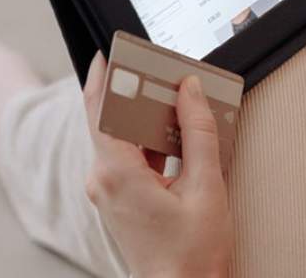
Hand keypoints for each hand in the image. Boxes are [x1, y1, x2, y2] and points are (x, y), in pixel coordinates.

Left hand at [82, 53, 231, 277]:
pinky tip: (180, 137)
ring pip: (123, 139)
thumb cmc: (192, 254)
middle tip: (161, 73)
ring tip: (180, 104)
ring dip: (149, 119)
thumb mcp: (205, 185)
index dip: (102, 77)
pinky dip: (152, 142)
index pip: (100, 111)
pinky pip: (130, 158)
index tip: (110, 53)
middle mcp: (104, 181)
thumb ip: (198, 132)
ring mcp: (110, 193)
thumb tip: (190, 91)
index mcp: (117, 174)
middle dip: (136, 94)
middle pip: (112, 121)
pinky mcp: (120, 200)